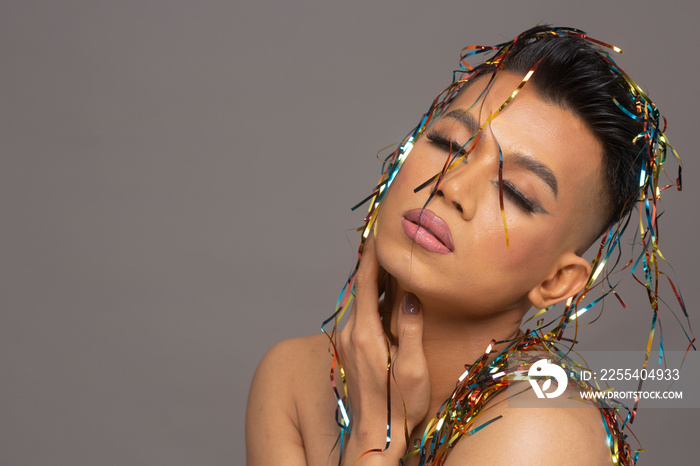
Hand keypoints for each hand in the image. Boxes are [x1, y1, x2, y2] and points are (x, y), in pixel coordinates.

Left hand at [338, 235, 429, 462]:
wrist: (374, 434)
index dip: (372, 255)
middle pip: (360, 286)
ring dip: (372, 279)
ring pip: (358, 299)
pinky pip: (358, 312)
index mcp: (365, 333)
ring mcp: (346, 340)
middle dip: (373, 261)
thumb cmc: (397, 406)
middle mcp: (350, 332)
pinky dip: (370, 296)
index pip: (365, 283)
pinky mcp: (349, 347)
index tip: (379, 232)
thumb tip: (410, 296)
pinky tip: (385, 294)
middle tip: (388, 238)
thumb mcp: (412, 369)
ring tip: (390, 260)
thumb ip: (410, 330)